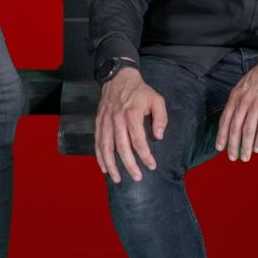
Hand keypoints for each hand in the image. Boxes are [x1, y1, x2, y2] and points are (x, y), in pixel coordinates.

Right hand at [94, 67, 167, 183]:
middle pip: (122, 147)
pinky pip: (97, 142)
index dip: (145, 155)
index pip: (138, 140)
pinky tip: (104, 168)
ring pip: (106, 147)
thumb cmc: (140, 91)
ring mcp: (106, 120)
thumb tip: (159, 136)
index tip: (152, 166)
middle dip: (129, 165)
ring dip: (111, 165)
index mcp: (132, 113)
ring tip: (118, 179)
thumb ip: (161, 118)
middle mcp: (117, 118)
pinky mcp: (99, 121)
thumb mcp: (157, 100)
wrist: (119, 77)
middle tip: (137, 178)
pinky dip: (99, 156)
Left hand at [215, 48, 257, 161]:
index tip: (219, 147)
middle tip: (231, 157)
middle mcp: (244, 100)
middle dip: (232, 144)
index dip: (222, 135)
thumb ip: (239, 101)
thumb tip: (234, 119)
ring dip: (245, 146)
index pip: (225, 119)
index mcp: (235, 96)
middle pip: (235, 127)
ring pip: (248, 129)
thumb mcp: (244, 86)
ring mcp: (257, 104)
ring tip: (245, 157)